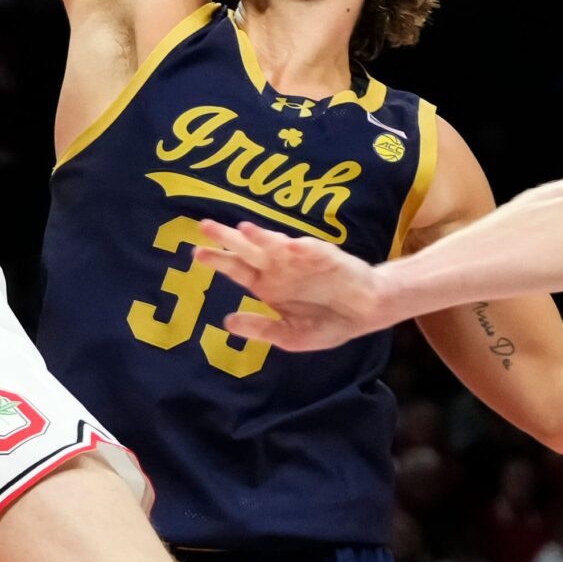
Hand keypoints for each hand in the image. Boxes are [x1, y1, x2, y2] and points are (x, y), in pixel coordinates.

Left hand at [195, 220, 395, 349]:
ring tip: (243, 229)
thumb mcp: (290, 336)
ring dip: (259, 236)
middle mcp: (279, 267)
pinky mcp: (324, 256)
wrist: (366, 312)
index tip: (196, 254)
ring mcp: (300, 259)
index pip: (236, 269)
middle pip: (247, 250)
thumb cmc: (327, 322)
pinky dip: (296, 247)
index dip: (217, 260)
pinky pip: (308, 250)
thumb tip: (226, 322)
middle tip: (204, 226)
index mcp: (267, 285)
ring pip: (274, 244)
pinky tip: (287, 245)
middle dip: (227, 238)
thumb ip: (260, 328)